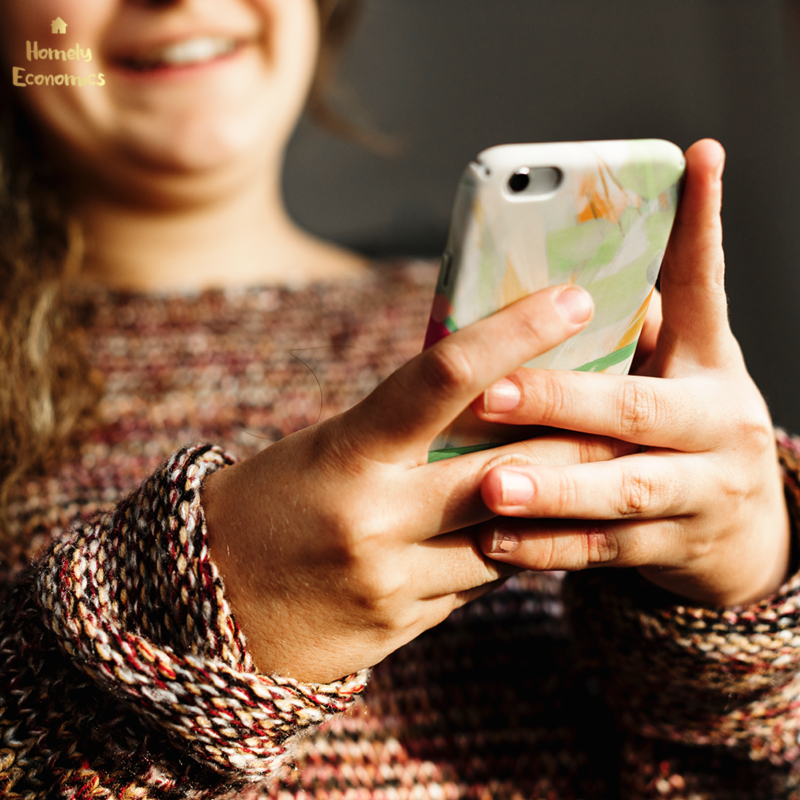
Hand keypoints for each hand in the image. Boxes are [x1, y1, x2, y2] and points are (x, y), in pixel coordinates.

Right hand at [202, 283, 633, 682]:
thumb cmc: (270, 502)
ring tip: (593, 465)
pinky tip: (525, 529)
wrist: (209, 606)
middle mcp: (374, 518)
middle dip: (578, 435)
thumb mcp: (328, 447)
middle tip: (629, 398)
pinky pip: (483, 583)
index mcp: (348, 453)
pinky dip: (512, 550)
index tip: (573, 300)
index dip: (513, 332)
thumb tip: (486, 390)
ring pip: (511, 536)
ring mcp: (392, 580)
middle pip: (509, 468)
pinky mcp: (403, 624)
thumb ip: (402, 427)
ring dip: (553, 500)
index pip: (442, 378)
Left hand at [473, 139, 790, 606]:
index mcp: (711, 364)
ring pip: (620, 488)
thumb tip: (563, 276)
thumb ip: (634, 334)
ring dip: (552, 486)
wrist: (747, 532)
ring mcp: (701, 491)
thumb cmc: (683, 428)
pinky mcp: (675, 548)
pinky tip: (494, 541)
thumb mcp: (677, 374)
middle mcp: (716, 423)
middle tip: (496, 392)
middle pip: (636, 408)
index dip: (704, 223)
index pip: (709, 283)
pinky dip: (548, 547)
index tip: (695, 157)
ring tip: (490, 484)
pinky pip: (604, 549)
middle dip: (562, 400)